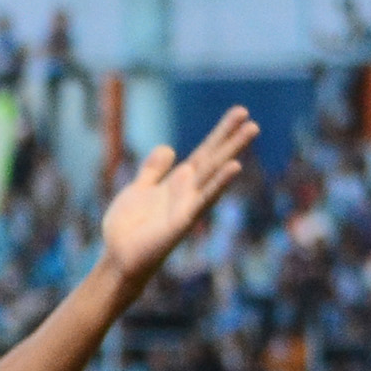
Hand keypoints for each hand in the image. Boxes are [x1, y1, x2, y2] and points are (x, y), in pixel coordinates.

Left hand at [94, 107, 255, 282]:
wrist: (118, 258)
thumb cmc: (128, 229)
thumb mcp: (138, 189)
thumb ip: (153, 170)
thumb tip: (169, 147)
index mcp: (178, 182)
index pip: (204, 152)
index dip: (220, 133)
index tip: (240, 112)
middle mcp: (188, 192)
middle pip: (213, 159)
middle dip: (231, 139)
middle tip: (252, 119)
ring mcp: (188, 205)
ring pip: (214, 174)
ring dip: (232, 153)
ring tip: (251, 132)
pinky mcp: (183, 222)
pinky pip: (204, 199)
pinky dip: (219, 183)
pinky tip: (235, 167)